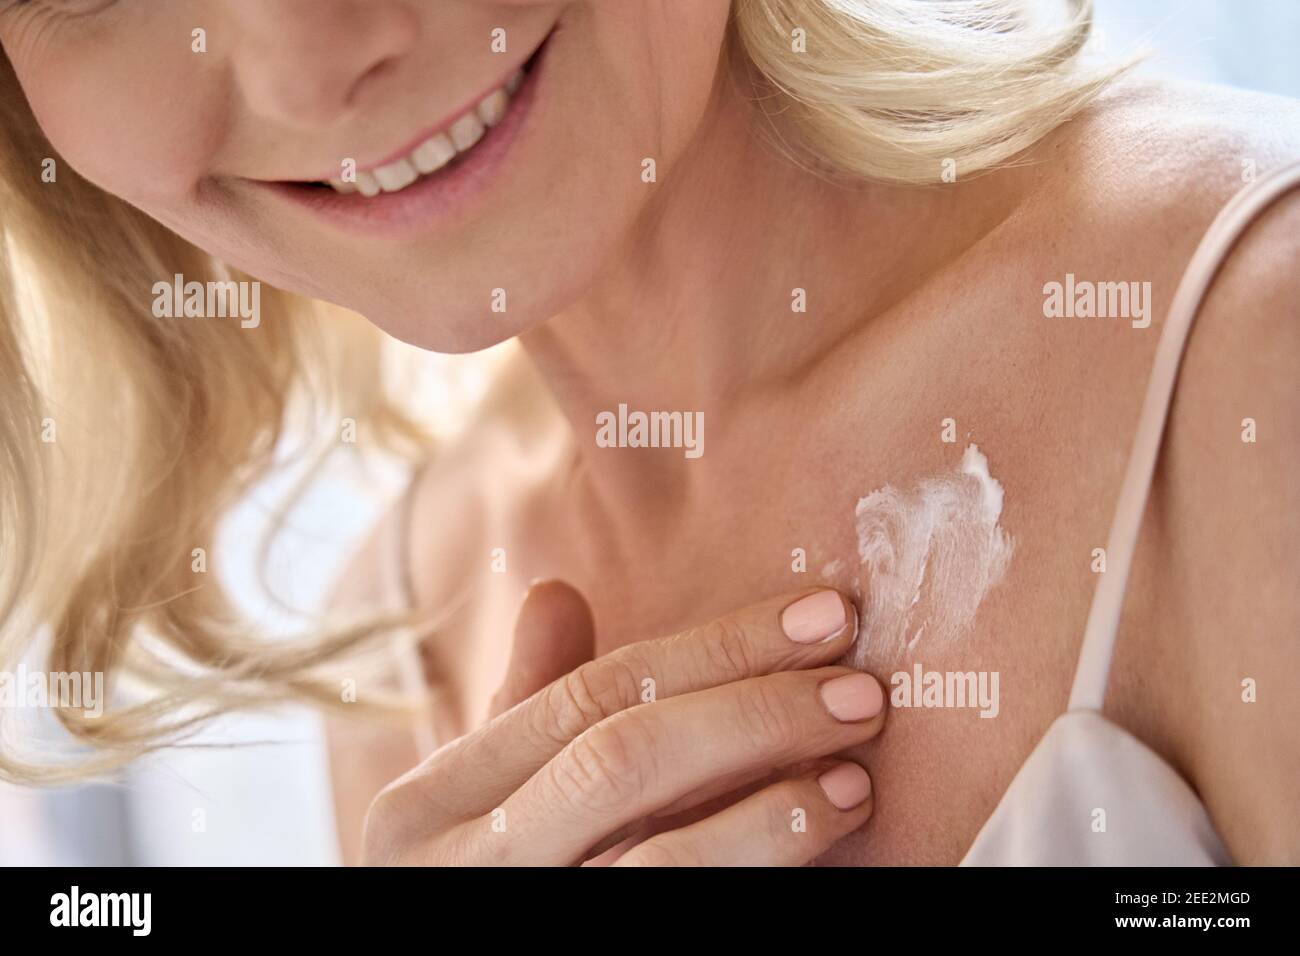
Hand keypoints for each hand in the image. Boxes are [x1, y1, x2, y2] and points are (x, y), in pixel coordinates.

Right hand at [362, 583, 884, 865]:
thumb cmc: (480, 881)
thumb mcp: (478, 802)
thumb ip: (525, 706)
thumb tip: (554, 590)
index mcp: (429, 803)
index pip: (590, 695)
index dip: (716, 647)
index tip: (819, 616)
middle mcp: (461, 867)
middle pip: (625, 759)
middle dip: (754, 714)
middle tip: (860, 692)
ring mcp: (520, 924)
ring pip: (659, 860)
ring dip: (772, 811)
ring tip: (852, 778)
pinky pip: (678, 913)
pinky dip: (756, 869)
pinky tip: (814, 844)